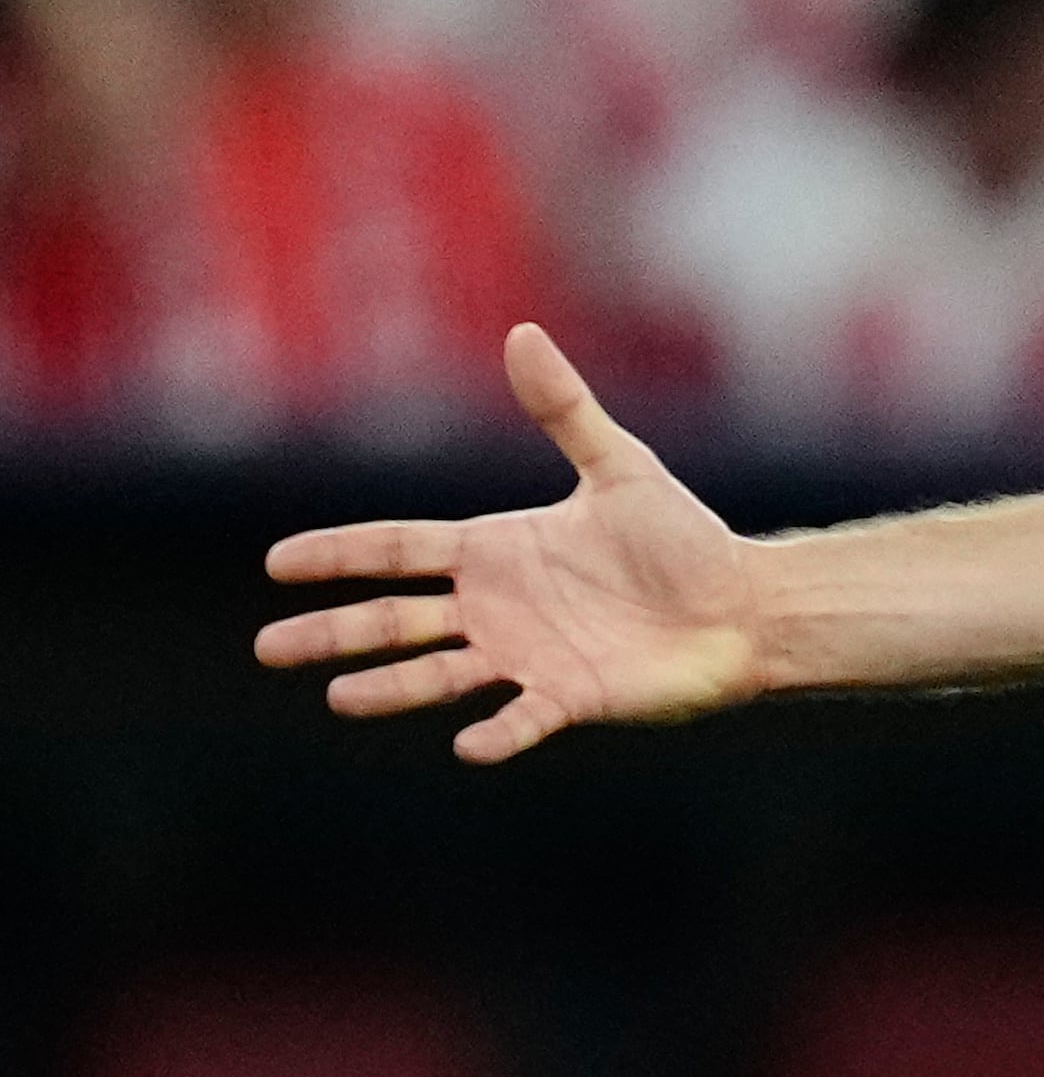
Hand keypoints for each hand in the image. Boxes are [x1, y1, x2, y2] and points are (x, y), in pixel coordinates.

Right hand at [257, 326, 767, 761]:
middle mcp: (499, 608)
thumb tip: (523, 332)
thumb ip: (564, 408)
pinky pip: (523, 719)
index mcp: (498, 551)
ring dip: (391, 687)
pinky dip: (498, 732)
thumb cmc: (683, 539)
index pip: (399, 552)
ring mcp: (528, 656)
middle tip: (267, 648)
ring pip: (440, 675)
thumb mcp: (619, 466)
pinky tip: (467, 745)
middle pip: (397, 619)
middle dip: (334, 632)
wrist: (744, 602)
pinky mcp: (571, 698)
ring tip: (338, 695)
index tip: (277, 562)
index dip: (340, 555)